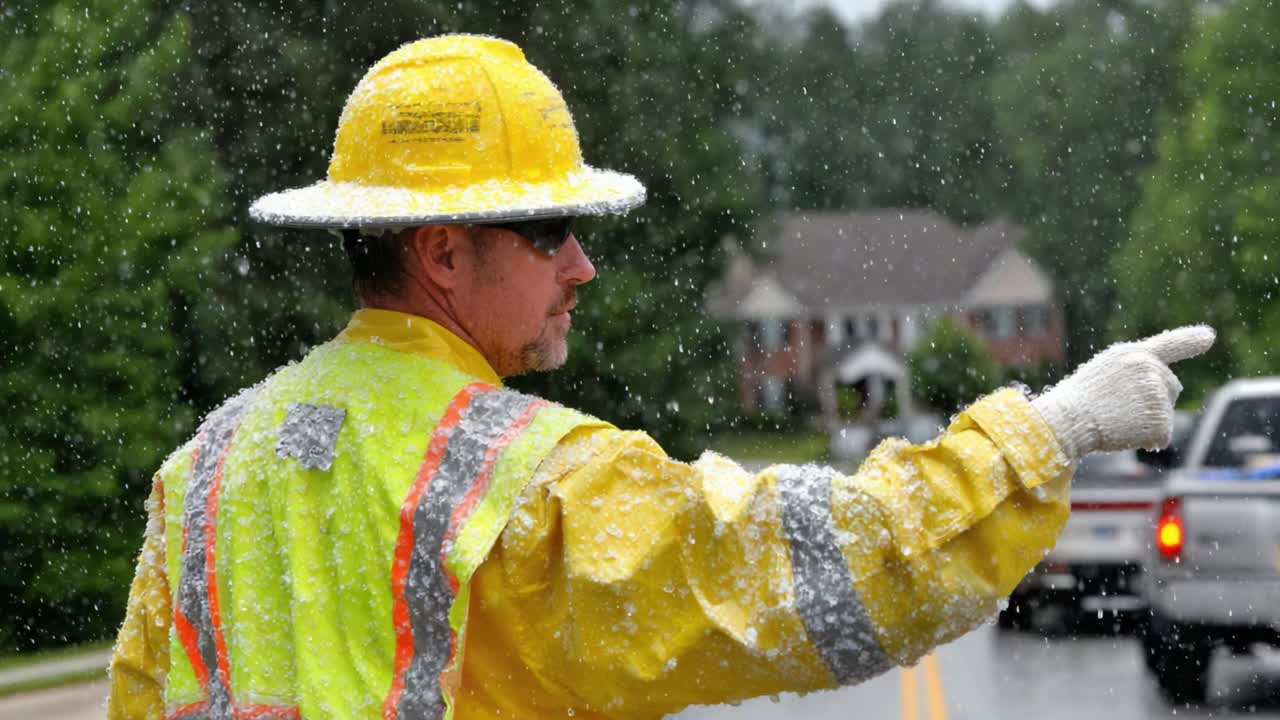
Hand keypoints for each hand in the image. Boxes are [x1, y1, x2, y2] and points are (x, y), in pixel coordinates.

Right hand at [1032, 326, 1215, 458]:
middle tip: (1119, 408)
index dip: (1190, 340)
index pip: (1169, 344)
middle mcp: (1150, 368)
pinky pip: (1163, 436)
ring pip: (1166, 413)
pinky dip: (1147, 441)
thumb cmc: (1077, 401)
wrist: (1067, 421)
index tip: (1208, 336)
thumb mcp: (1104, 374)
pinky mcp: (1160, 418)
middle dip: (1156, 401)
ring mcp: (1157, 393)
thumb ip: (1133, 373)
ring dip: (1147, 422)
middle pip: (1171, 388)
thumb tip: (1163, 387)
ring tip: (1117, 420)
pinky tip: (1125, 434)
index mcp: (1132, 354)